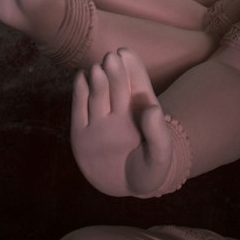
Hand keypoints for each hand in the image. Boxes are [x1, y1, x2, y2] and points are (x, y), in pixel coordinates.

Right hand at [71, 49, 175, 197]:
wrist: (128, 186)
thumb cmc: (151, 167)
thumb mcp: (160, 155)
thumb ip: (158, 133)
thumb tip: (151, 108)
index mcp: (141, 110)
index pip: (137, 83)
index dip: (132, 67)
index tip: (125, 52)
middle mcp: (119, 111)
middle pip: (116, 87)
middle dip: (115, 72)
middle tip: (111, 58)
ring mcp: (100, 122)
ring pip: (98, 96)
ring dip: (98, 82)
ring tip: (97, 69)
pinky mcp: (82, 135)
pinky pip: (79, 111)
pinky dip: (79, 94)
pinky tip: (80, 78)